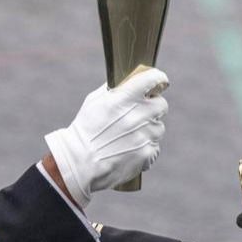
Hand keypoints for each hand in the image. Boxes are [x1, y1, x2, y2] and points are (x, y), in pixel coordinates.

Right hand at [43, 67, 169, 208]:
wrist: (79, 163)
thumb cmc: (85, 130)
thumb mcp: (94, 102)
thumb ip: (115, 90)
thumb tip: (129, 81)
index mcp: (124, 98)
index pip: (152, 79)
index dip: (158, 79)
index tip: (159, 81)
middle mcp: (137, 115)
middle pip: (161, 105)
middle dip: (153, 107)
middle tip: (142, 113)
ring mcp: (143, 136)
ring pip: (159, 128)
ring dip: (149, 130)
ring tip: (130, 136)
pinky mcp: (146, 154)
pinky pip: (154, 147)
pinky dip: (145, 149)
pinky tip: (130, 150)